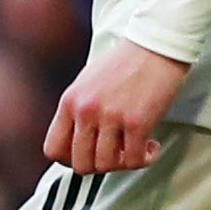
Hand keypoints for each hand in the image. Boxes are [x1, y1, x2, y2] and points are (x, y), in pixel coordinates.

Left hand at [45, 37, 188, 173]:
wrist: (156, 44)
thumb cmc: (126, 62)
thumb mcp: (88, 83)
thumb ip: (79, 110)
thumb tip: (79, 142)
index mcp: (70, 101)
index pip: (54, 149)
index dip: (70, 161)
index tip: (90, 155)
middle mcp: (86, 111)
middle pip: (81, 164)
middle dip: (100, 165)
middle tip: (117, 154)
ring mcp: (111, 117)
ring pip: (106, 165)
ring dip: (124, 163)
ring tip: (137, 148)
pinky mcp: (138, 121)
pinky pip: (135, 159)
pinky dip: (146, 158)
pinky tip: (153, 145)